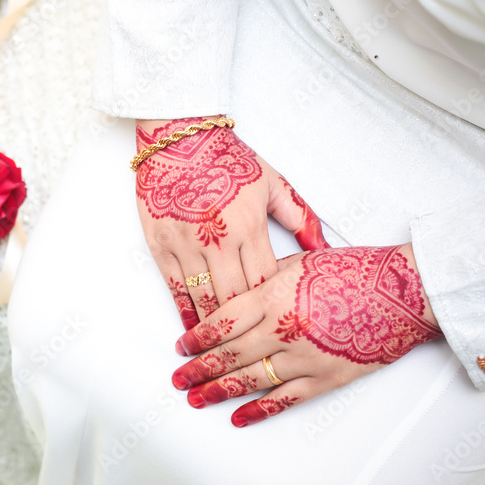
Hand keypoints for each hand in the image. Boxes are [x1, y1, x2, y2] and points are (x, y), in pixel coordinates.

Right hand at [136, 117, 328, 329]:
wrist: (178, 137)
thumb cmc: (227, 158)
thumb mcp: (272, 182)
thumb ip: (300, 216)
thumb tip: (324, 249)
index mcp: (249, 224)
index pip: (266, 280)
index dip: (272, 306)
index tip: (279, 322)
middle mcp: (218, 238)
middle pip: (236, 297)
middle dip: (245, 326)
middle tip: (253, 347)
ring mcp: (186, 242)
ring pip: (204, 298)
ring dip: (214, 326)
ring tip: (222, 347)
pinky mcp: (160, 242)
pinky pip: (174, 286)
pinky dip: (184, 311)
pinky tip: (192, 327)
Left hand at [169, 244, 442, 426]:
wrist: (405, 294)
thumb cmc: (356, 271)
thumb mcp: (299, 264)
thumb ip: (263, 281)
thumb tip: (235, 297)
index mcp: (274, 296)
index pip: (222, 322)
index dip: (198, 338)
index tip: (181, 347)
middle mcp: (284, 329)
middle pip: (230, 354)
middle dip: (199, 368)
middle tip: (178, 378)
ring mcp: (305, 358)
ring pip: (250, 379)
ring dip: (219, 390)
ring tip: (197, 398)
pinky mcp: (326, 378)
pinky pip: (285, 399)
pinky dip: (259, 411)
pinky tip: (238, 418)